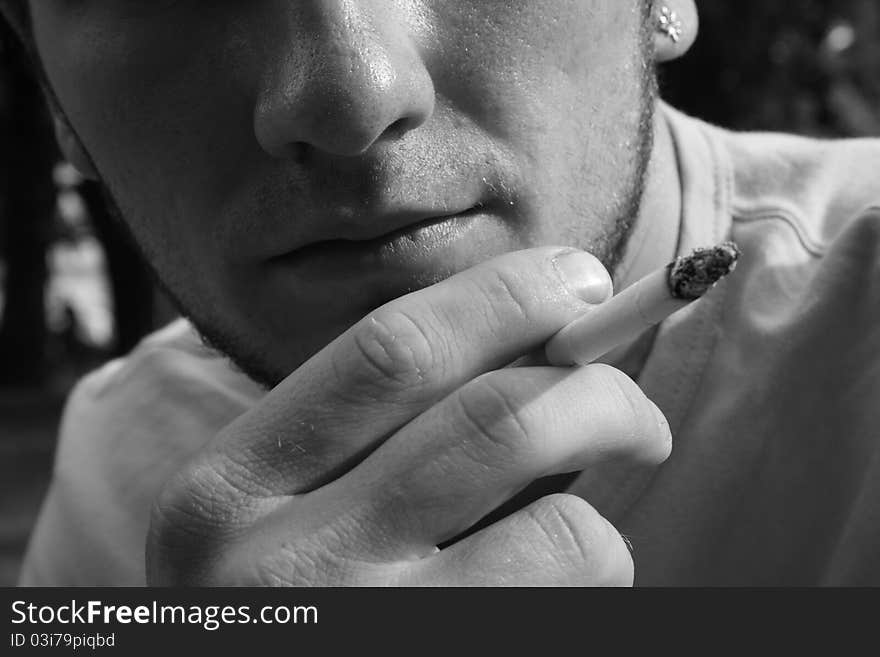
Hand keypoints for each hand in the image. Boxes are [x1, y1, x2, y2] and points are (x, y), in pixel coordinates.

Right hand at [146, 247, 670, 585]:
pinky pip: (568, 609)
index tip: (580, 283)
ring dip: (607, 519)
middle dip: (600, 392)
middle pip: (494, 422)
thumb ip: (380, 431)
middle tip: (637, 413)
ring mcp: (361, 635)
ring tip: (602, 524)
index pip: (391, 350)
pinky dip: (598, 576)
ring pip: (561, 530)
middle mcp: (281, 567)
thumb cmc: (297, 595)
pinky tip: (568, 585)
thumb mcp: (290, 509)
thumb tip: (542, 338)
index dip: (506, 297)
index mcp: (229, 484)